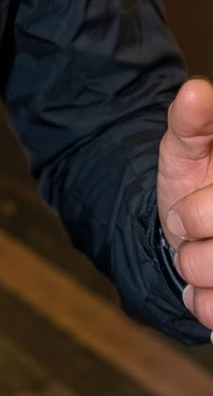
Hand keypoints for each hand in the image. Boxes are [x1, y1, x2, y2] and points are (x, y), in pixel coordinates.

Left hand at [158, 75, 212, 332]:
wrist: (186, 227)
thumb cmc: (195, 179)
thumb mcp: (187, 145)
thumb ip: (191, 121)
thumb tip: (196, 93)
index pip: (212, 212)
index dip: (197, 213)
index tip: (187, 203)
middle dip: (191, 234)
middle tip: (185, 225)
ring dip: (194, 268)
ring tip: (196, 251)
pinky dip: (202, 301)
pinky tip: (204, 285)